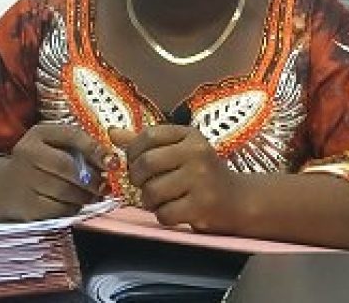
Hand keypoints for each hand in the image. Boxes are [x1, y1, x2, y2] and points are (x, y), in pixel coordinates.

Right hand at [0, 124, 118, 220]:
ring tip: (93, 195)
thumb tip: (110, 161)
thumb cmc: (42, 162)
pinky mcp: (27, 206)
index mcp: (39, 134)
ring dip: (86, 196)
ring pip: (65, 191)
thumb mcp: (56, 145)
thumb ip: (81, 147)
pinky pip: (59, 210)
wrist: (7, 186)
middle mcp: (27, 154)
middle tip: (105, 185)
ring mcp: (24, 182)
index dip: (96, 150)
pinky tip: (75, 203)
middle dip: (93, 179)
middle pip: (68, 167)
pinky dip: (73, 208)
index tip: (113, 162)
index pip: (72, 136)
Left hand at [110, 125, 245, 233]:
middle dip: (137, 177)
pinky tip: (174, 211)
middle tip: (144, 184)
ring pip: (152, 190)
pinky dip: (163, 215)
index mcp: (190, 136)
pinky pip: (164, 213)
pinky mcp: (202, 206)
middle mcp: (197, 153)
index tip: (136, 162)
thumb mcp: (178, 151)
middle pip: (146, 163)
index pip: (148, 135)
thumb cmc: (201, 173)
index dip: (133, 151)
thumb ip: (145, 142)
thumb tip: (112, 133)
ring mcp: (201, 180)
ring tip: (160, 199)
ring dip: (149, 200)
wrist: (237, 200)